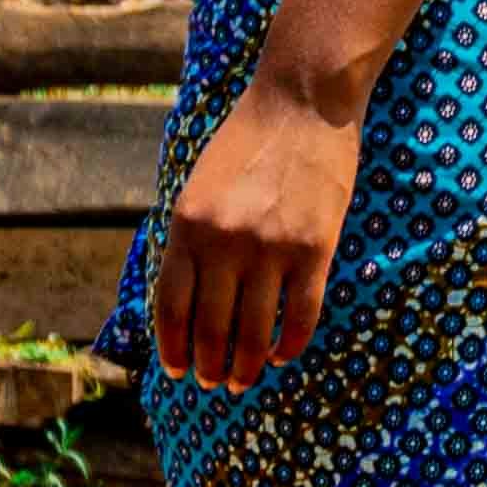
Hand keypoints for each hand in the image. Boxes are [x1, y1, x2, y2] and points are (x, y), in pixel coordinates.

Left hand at [153, 73, 361, 392]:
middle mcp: (225, 242)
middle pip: (212, 329)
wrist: (302, 103)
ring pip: (255, 332)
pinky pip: (301, 315)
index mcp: (188, 226)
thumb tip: (182, 297)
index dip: (173, 348)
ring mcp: (272, 249)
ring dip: (246, 366)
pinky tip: (281, 357)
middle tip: (212, 383)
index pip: (172, 308)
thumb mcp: (197, 184)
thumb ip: (187, 237)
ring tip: (243, 381)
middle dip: (209, 366)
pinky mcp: (315, 250)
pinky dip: (289, 345)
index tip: (177, 369)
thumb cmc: (247, 141)